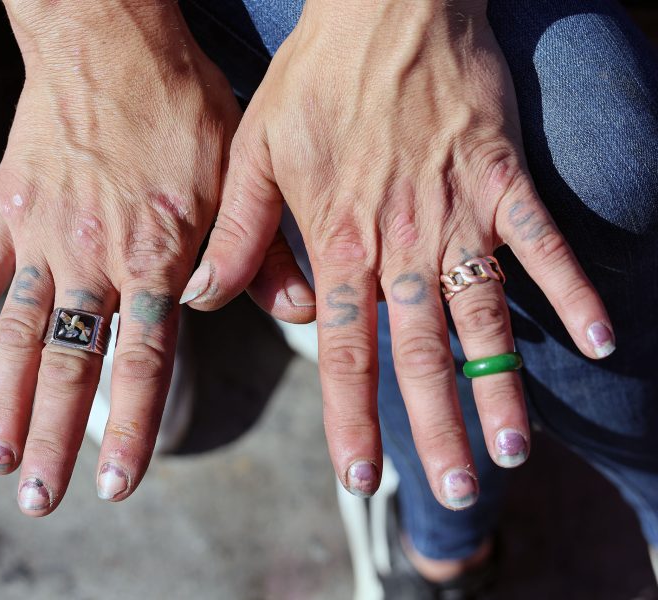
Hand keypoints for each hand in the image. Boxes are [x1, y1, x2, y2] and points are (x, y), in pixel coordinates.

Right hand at [0, 1, 263, 514]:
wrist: (109, 39)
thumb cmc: (179, 104)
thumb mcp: (238, 173)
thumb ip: (258, 253)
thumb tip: (302, 312)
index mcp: (153, 255)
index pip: (144, 361)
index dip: (132, 428)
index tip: (116, 482)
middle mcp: (92, 258)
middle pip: (71, 365)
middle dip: (56, 438)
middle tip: (39, 499)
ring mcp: (42, 237)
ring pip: (17, 335)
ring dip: (5, 402)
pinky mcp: (8, 211)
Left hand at [183, 0, 613, 506]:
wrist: (385, 7)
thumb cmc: (316, 78)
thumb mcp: (255, 151)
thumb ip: (238, 233)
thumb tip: (202, 297)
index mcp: (340, 242)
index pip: (343, 350)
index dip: (351, 417)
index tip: (361, 475)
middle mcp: (402, 244)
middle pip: (420, 354)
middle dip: (435, 429)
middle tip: (453, 491)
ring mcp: (459, 216)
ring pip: (483, 318)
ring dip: (501, 386)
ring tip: (514, 449)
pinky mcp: (504, 182)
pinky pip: (544, 246)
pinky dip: (572, 292)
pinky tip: (600, 341)